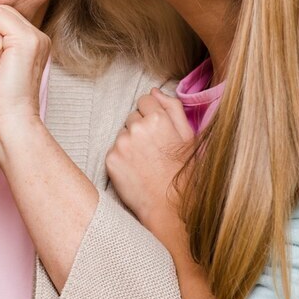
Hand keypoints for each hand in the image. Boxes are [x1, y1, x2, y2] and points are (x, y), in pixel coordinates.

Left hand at [107, 89, 195, 248]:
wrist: (169, 207)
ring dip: (130, 143)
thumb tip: (154, 91)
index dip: (152, 116)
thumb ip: (172, 108)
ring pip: (122, 134)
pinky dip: (122, 158)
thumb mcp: (188, 137)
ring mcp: (121, 143)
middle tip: (154, 151)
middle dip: (140, 129)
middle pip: (132, 117)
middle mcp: (136, 127)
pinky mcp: (110, 159)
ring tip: (146, 162)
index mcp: (158, 118)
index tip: (158, 132)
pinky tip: (136, 170)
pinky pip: (114, 150)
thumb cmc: (183, 172)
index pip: (145, 100)